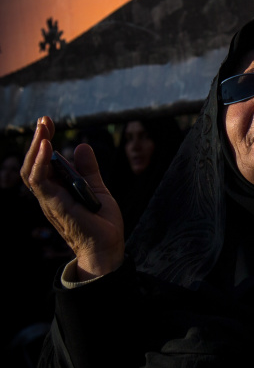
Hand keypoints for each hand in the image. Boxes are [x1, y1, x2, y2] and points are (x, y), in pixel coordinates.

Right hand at [21, 116, 124, 278]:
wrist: (107, 247)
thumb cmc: (101, 222)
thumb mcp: (96, 188)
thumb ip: (88, 170)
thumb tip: (81, 146)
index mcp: (57, 189)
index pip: (43, 162)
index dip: (43, 141)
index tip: (47, 122)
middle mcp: (49, 194)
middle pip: (33, 163)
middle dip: (37, 139)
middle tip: (44, 119)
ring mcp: (49, 200)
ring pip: (32, 170)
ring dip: (36, 147)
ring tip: (43, 128)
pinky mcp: (55, 205)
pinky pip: (40, 182)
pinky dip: (41, 163)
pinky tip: (48, 146)